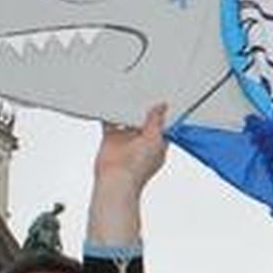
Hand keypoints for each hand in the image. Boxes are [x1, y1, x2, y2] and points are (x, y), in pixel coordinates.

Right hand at [86, 104, 167, 246]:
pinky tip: (111, 104)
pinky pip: (110, 123)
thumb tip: (162, 107)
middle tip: (144, 92)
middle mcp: (142, 141)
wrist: (116, 180)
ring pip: (127, 120)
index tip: (161, 99)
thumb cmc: (138, 168)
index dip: (161, 113)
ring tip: (128, 94)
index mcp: (158, 143)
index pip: (161, 124)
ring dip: (127, 110)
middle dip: (143, 109)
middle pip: (143, 120)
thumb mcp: (154, 139)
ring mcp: (126, 140)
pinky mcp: (111, 139)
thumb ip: (157, 121)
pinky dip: (110, 114)